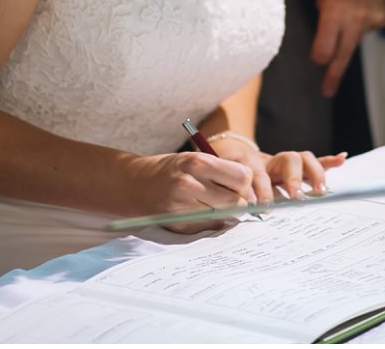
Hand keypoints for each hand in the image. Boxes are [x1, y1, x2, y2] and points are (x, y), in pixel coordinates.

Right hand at [125, 151, 255, 232]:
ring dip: (224, 212)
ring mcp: (183, 207)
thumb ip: (220, 172)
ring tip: (212, 203)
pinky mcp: (178, 224)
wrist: (133, 185)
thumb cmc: (170, 170)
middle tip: (229, 197)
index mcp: (197, 162)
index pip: (242, 177)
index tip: (239, 184)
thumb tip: (251, 196)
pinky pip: (209, 226)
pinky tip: (198, 212)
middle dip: (238, 201)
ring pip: (224, 216)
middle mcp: (190, 184)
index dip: (244, 182)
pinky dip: (210, 221)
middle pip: (236, 201)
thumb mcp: (193, 159)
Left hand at [210, 135, 347, 205]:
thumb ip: (229, 196)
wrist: (230, 158)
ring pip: (303, 159)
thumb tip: (228, 214)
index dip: (261, 188)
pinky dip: (329, 161)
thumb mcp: (225, 185)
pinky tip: (342, 159)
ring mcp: (286, 163)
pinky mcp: (297, 168)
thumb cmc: (229, 180)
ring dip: (315, 173)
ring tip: (321, 191)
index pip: (259, 172)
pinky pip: (315, 162)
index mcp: (251, 164)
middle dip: (294, 179)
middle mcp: (272, 161)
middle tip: (297, 198)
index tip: (262, 205)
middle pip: (288, 159)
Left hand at [311, 0, 384, 97]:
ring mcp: (374, 19)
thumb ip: (324, 19)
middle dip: (333, 75)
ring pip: (358, 38)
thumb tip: (325, 42)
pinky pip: (372, 27)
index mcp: (334, 11)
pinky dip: (366, 19)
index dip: (319, 57)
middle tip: (326, 91)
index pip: (324, 49)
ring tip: (353, 3)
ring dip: (352, 29)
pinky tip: (366, 2)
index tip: (317, 61)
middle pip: (343, 56)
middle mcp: (355, 19)